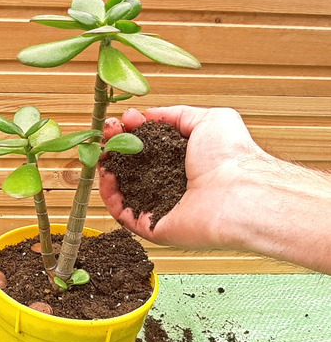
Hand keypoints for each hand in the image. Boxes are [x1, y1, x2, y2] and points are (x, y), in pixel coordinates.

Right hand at [98, 105, 263, 249]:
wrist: (239, 192)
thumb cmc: (232, 157)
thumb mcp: (209, 119)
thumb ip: (177, 115)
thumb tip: (150, 115)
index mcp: (185, 161)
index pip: (149, 147)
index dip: (132, 132)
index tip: (122, 121)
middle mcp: (172, 184)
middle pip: (132, 167)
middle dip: (116, 147)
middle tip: (107, 134)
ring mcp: (162, 207)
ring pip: (123, 190)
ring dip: (109, 171)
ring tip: (103, 154)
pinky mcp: (154, 227)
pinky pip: (123, 215)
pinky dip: (109, 197)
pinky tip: (106, 178)